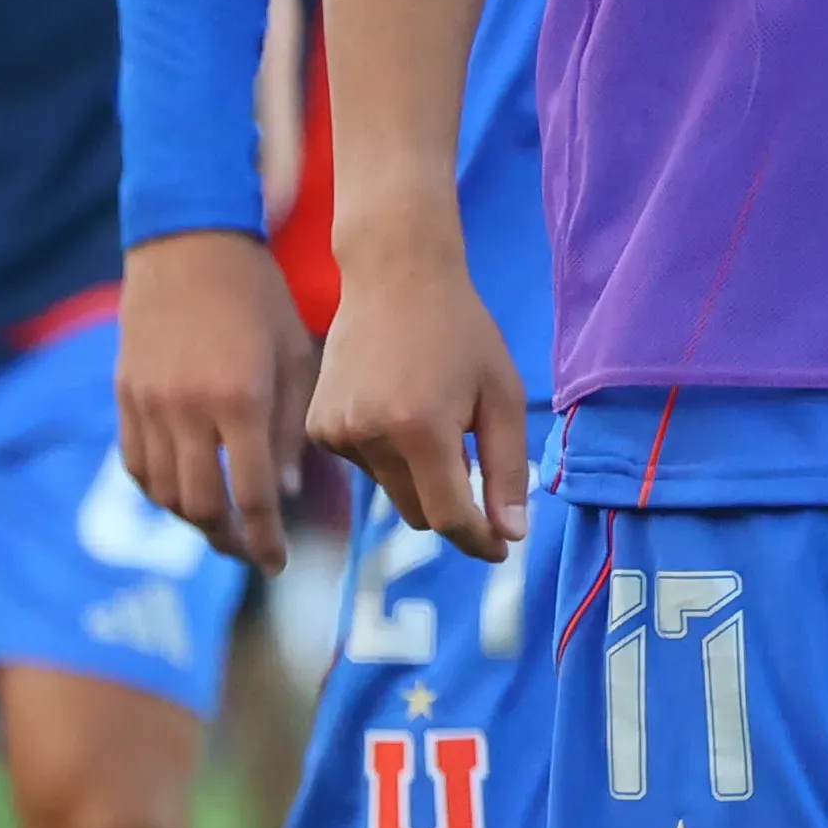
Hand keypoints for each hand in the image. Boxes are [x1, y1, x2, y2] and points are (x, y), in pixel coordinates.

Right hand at [117, 229, 317, 569]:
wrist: (189, 247)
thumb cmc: (260, 298)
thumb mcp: (297, 356)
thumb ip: (292, 428)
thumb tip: (285, 492)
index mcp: (240, 400)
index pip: (252, 495)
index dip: (265, 538)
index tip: (279, 562)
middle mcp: (187, 411)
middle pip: (200, 507)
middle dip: (228, 540)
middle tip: (251, 553)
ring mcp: (147, 406)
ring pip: (163, 493)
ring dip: (193, 521)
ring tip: (223, 529)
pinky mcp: (123, 398)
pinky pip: (136, 466)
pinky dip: (160, 492)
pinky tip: (184, 496)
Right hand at [306, 218, 527, 561]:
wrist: (394, 278)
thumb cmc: (461, 333)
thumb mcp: (503, 395)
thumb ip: (507, 469)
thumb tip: (510, 534)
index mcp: (419, 429)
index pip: (448, 516)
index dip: (479, 539)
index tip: (500, 549)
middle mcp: (368, 437)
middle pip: (419, 512)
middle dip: (452, 504)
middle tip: (476, 468)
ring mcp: (335, 434)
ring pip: (392, 491)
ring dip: (420, 475)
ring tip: (433, 413)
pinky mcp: (318, 429)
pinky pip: (366, 468)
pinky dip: (390, 455)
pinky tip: (399, 406)